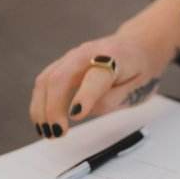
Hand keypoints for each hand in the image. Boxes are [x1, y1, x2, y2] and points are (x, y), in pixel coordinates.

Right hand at [28, 0, 179, 137]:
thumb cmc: (140, 70)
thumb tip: (82, 111)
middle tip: (57, 133)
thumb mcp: (139, 88)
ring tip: (47, 133)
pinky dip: (39, 104)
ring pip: (46, 79)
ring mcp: (72, 57)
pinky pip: (44, 82)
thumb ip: (113, 98)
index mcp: (114, 58)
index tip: (76, 115)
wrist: (139, 45)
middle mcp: (88, 53)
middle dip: (54, 107)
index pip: (95, 77)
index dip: (85, 96)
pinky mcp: (63, 64)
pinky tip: (42, 122)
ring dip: (41, 108)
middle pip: (61, 77)